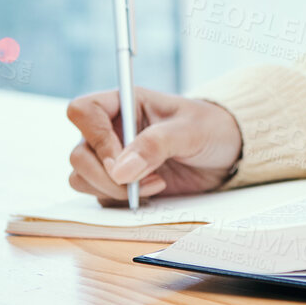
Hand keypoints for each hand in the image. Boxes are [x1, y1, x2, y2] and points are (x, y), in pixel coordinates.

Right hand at [66, 87, 244, 205]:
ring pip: (82, 178)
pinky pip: (100, 198)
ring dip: (113, 190)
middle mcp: (111, 130)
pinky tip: (152, 193)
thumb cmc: (211, 128)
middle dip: (105, 175)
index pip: (83, 111)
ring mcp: (112, 158)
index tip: (119, 158)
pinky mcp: (120, 183)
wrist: (227, 153)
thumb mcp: (190, 130)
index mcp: (124, 103)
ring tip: (154, 184)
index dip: (94, 136)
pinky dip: (120, 201)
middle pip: (78, 154)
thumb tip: (118, 169)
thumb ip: (155, 144)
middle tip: (139, 181)